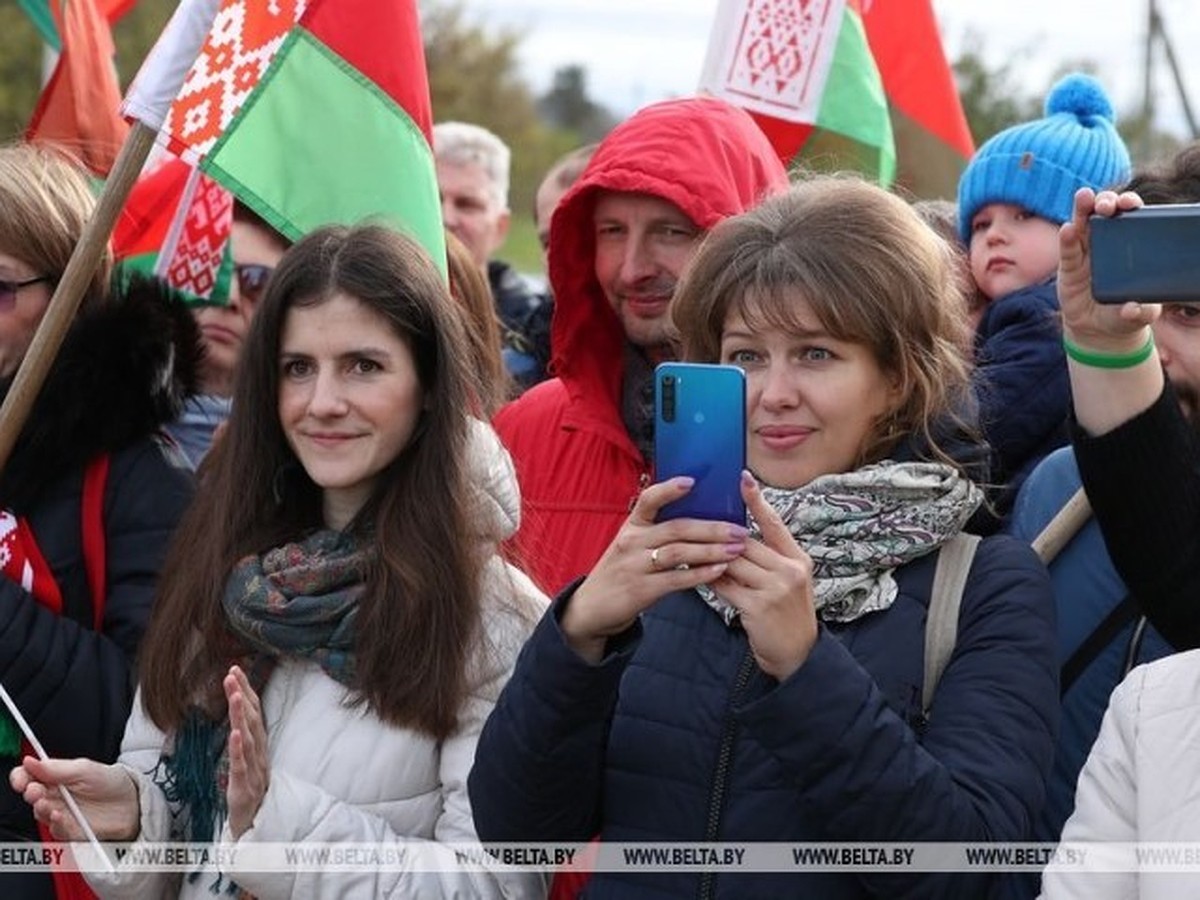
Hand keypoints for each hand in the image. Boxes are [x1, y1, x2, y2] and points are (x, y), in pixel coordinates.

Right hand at [10, 756, 139, 840]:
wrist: (133, 803)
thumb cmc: (111, 783)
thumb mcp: (86, 769)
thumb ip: (57, 768)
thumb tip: (30, 761)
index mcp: (56, 777)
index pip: (29, 777)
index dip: (22, 777)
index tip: (22, 778)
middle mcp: (54, 796)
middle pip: (31, 795)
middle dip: (30, 792)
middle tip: (35, 790)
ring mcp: (61, 814)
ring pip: (41, 814)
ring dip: (41, 808)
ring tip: (47, 803)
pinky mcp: (70, 831)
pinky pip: (56, 830)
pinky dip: (56, 823)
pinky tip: (60, 815)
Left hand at [225, 665, 268, 838]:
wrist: (255, 829)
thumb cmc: (250, 793)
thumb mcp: (248, 763)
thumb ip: (246, 739)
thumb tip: (239, 714)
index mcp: (259, 747)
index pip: (254, 713)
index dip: (246, 690)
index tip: (235, 669)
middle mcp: (260, 755)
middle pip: (253, 720)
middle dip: (243, 695)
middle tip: (233, 673)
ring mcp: (255, 771)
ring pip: (249, 739)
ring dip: (243, 715)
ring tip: (236, 694)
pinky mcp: (245, 788)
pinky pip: (242, 766)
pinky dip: (239, 749)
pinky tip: (235, 733)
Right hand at [561, 477, 748, 661]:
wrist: (592, 608)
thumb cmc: (620, 572)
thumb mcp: (631, 546)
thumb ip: (657, 533)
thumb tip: (699, 519)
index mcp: (631, 526)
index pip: (648, 500)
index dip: (669, 490)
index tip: (692, 481)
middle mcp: (632, 542)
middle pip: (676, 528)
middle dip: (711, 528)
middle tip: (739, 529)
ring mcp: (635, 565)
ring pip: (678, 552)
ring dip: (711, 550)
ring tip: (736, 549)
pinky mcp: (641, 589)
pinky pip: (675, 579)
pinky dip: (699, 574)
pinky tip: (719, 571)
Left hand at [709, 472, 817, 680]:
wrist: (797, 654)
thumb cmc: (787, 613)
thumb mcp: (787, 581)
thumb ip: (767, 559)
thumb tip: (732, 536)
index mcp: (798, 558)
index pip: (774, 523)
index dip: (757, 500)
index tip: (743, 477)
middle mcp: (790, 570)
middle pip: (744, 543)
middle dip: (717, 537)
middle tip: (691, 522)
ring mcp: (775, 589)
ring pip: (731, 563)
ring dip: (708, 558)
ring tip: (687, 549)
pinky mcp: (758, 607)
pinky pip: (724, 586)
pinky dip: (708, 580)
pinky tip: (695, 576)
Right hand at [1059, 187, 1158, 349]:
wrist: (1097, 330)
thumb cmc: (1123, 315)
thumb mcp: (1139, 315)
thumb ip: (1141, 312)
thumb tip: (1133, 310)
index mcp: (1128, 247)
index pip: (1129, 218)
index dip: (1129, 206)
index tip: (1130, 204)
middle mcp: (1105, 244)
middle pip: (1104, 215)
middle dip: (1105, 202)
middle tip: (1106, 205)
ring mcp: (1085, 254)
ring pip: (1082, 225)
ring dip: (1082, 209)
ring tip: (1083, 197)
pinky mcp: (1068, 268)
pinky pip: (1067, 250)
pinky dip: (1067, 239)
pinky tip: (1067, 229)